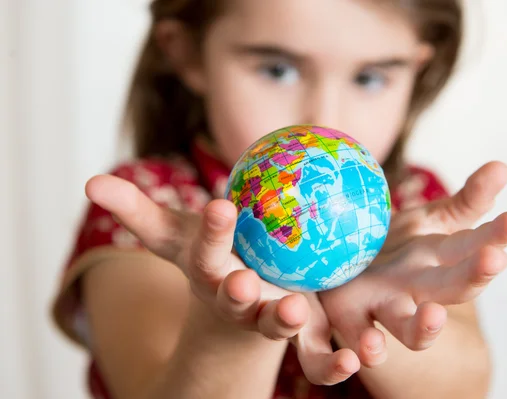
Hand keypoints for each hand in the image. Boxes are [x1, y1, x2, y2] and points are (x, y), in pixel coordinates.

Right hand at [85, 175, 359, 384]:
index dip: (210, 233)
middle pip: (233, 294)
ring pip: (274, 323)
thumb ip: (137, 210)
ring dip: (282, 320)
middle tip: (240, 280)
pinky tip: (356, 359)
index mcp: (211, 270)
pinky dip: (333, 361)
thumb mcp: (176, 233)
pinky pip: (315, 353)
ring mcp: (266, 318)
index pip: (205, 250)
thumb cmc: (207, 255)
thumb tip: (89, 183)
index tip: (220, 206)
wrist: (235, 295)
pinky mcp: (298, 332)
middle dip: (235, 289)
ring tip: (293, 311)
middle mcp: (236, 298)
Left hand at [318, 162, 506, 366]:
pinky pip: (357, 336)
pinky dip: (367, 349)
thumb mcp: (430, 221)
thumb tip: (502, 167)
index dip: (497, 234)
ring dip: (423, 327)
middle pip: (451, 285)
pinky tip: (371, 351)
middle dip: (473, 274)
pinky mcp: (348, 318)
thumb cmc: (396, 247)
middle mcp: (418, 287)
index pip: (474, 245)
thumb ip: (468, 201)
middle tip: (495, 259)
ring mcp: (384, 306)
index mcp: (438, 259)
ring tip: (433, 317)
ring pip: (408, 324)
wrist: (353, 278)